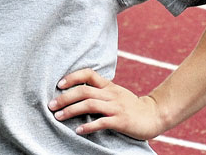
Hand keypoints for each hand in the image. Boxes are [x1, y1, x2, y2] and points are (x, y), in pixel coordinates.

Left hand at [48, 68, 164, 139]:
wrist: (155, 115)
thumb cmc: (131, 105)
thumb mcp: (115, 93)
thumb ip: (100, 90)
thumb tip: (77, 91)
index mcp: (108, 86)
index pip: (88, 74)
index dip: (72, 77)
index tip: (58, 84)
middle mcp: (110, 94)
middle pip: (83, 91)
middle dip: (65, 98)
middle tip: (51, 105)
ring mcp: (116, 107)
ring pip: (89, 104)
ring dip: (71, 110)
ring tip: (59, 116)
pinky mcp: (121, 121)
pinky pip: (102, 122)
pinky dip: (88, 126)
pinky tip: (78, 130)